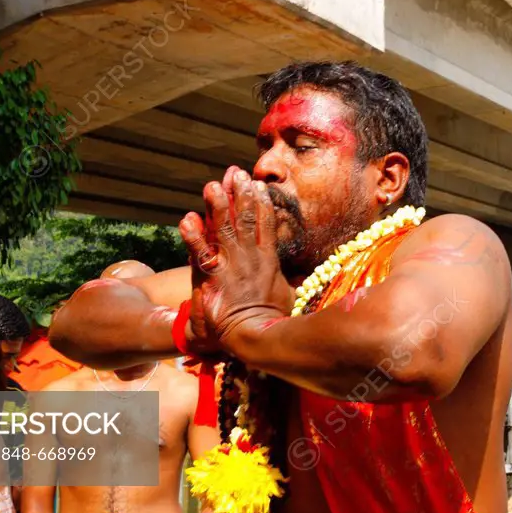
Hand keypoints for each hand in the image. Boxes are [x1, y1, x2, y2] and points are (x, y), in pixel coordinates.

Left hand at [179, 167, 293, 352]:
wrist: (255, 340)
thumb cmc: (275, 324)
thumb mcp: (294, 297)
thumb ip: (301, 283)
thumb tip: (324, 275)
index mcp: (269, 261)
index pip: (266, 224)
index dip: (261, 203)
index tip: (259, 184)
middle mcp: (250, 258)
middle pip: (244, 219)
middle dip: (240, 194)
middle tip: (236, 173)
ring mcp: (231, 265)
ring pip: (224, 228)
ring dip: (218, 205)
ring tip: (212, 185)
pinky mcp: (213, 277)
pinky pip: (201, 251)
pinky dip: (193, 235)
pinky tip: (187, 219)